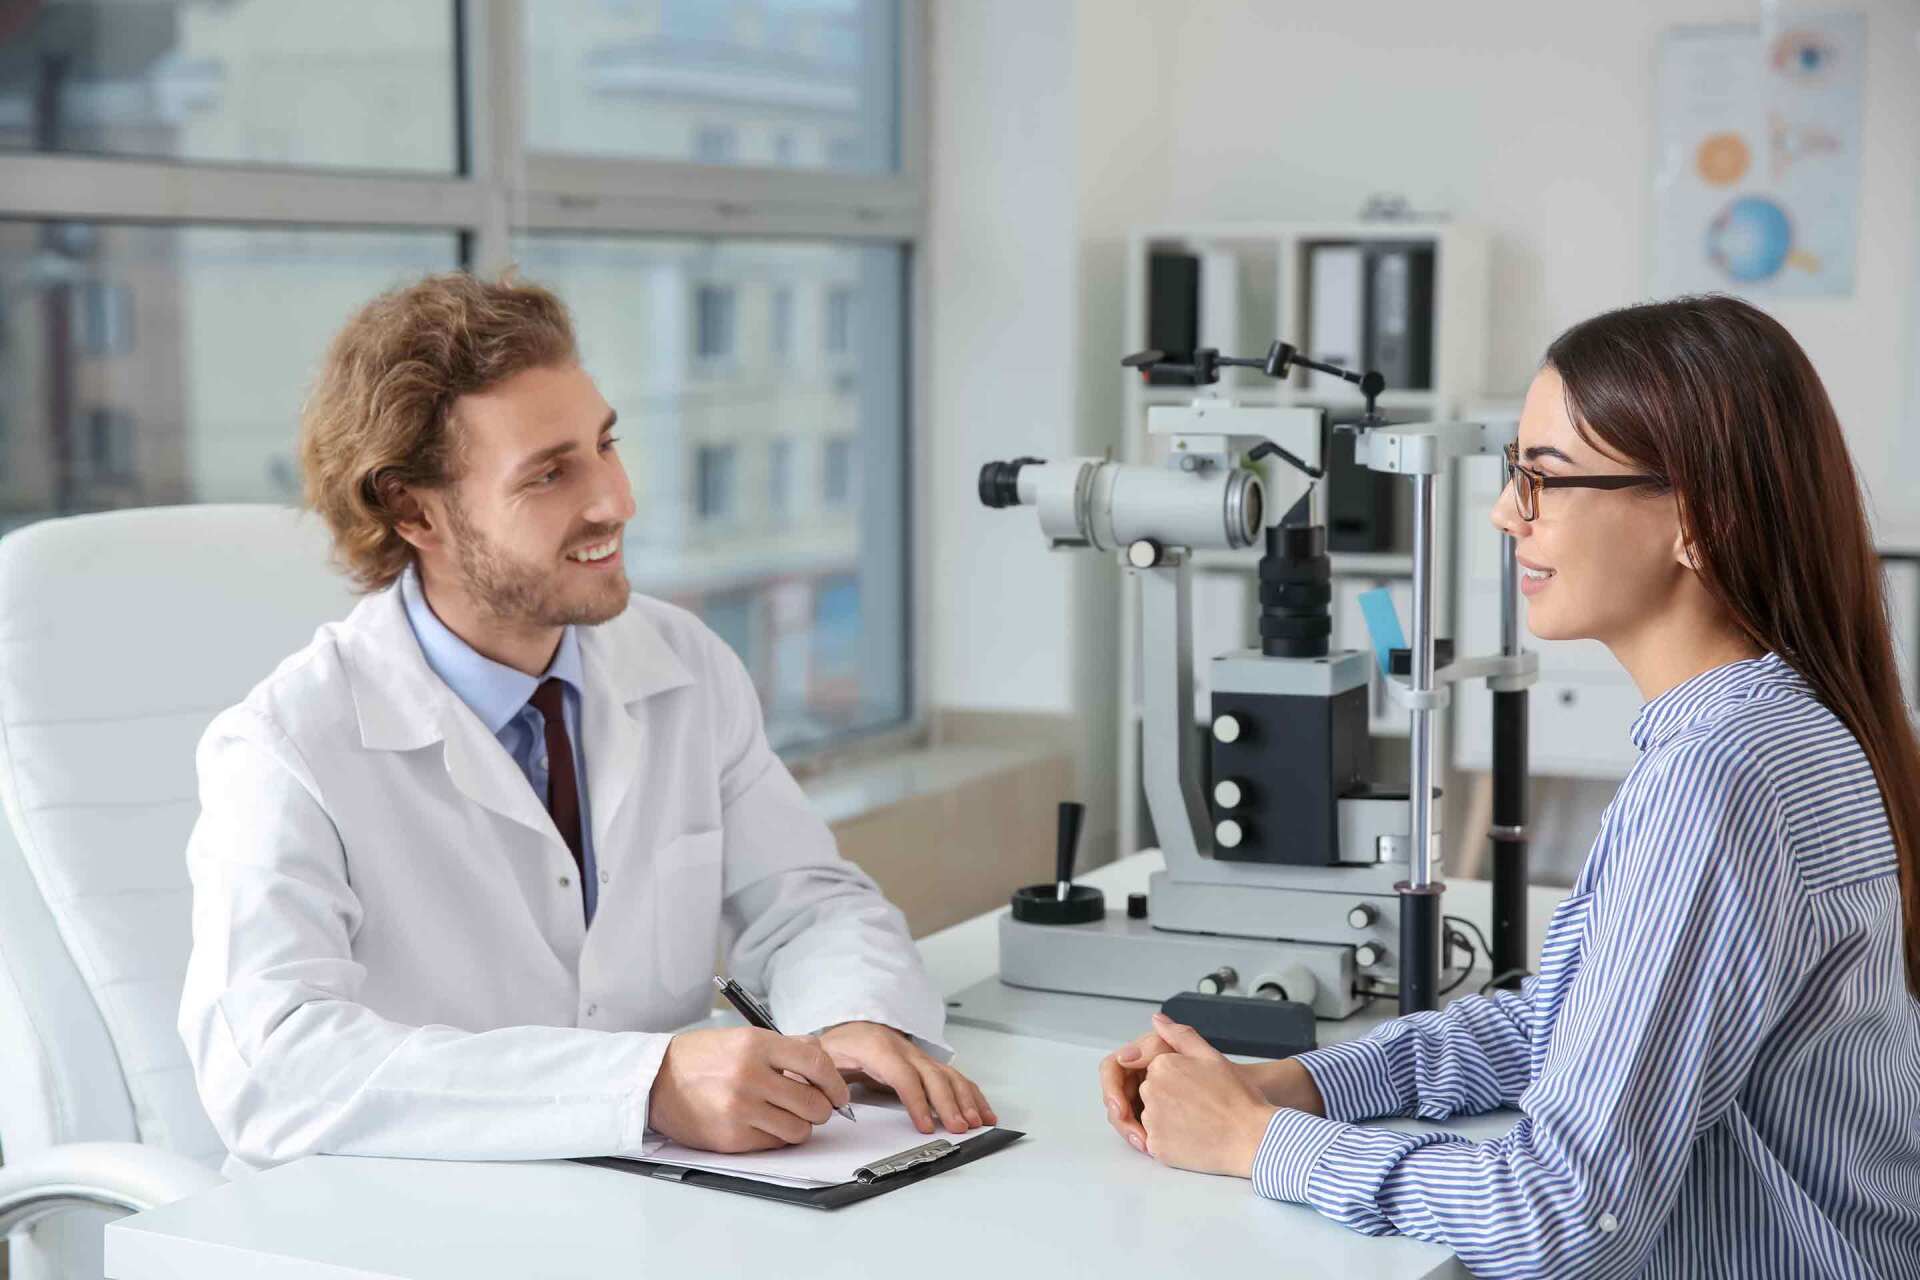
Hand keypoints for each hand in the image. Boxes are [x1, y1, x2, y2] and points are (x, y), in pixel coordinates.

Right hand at [648, 1026, 850, 1152]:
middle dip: (823, 1109)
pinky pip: (775, 1143)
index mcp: (757, 1045)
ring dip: (801, 1126)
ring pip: (799, 1130)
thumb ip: (786, 1046)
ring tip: (788, 1116)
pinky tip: (765, 1124)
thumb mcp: (744, 1038)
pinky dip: (778, 1137)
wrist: (657, 1080)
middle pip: (814, 1104)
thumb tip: (824, 1060)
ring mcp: (740, 1109)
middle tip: (816, 1107)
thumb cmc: (703, 1057)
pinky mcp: (731, 1138)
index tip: (840, 1093)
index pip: (817, 1064)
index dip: (836, 1083)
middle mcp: (750, 1076)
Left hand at [818, 1021, 997, 1134]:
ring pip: (950, 1077)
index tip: (926, 1125)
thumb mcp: (825, 1056)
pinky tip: (983, 1111)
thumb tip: (824, 1095)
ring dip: (966, 1100)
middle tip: (959, 1127)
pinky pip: (956, 1078)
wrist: (855, 1026)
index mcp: (879, 1049)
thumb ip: (823, 1075)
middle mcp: (906, 1051)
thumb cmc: (843, 1045)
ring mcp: (921, 1058)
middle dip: (949, 1104)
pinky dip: (973, 1095)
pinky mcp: (930, 1066)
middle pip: (933, 1077)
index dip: (917, 1102)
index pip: (903, 1076)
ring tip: (976, 1122)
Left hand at [1100, 1021, 1321, 1152]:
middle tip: (1201, 1106)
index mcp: (1162, 1065)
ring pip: (1153, 1117)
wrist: (1252, 1138)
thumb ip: (1180, 1035)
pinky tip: (1194, 1137)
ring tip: (1199, 1122)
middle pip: (1152, 1093)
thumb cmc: (1237, 1098)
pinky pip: (1156, 1141)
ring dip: (1169, 1119)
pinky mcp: (1156, 1147)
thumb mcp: (1211, 1056)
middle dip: (1171, 1098)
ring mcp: (1152, 1121)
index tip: (1199, 1089)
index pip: (1157, 1070)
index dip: (1180, 1080)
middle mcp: (1151, 1091)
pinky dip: (1171, 1140)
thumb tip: (1157, 1020)